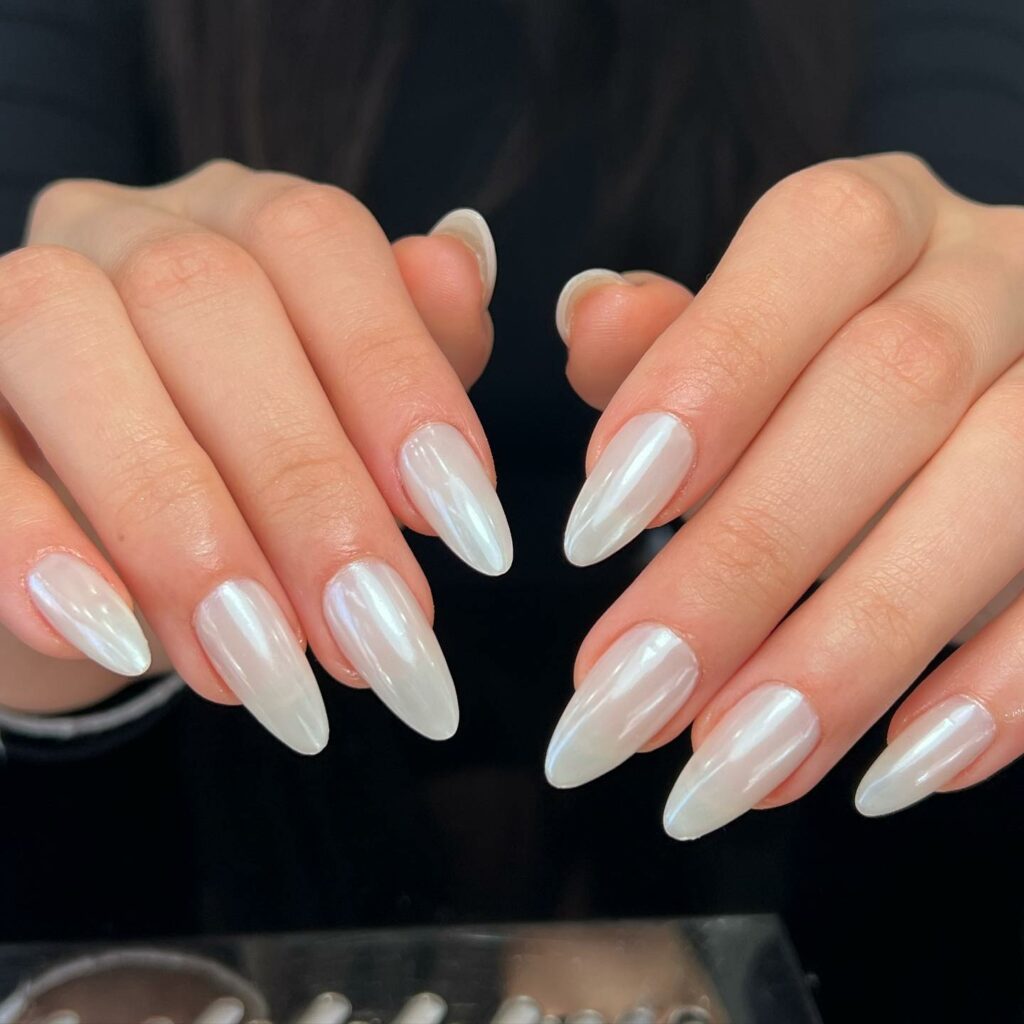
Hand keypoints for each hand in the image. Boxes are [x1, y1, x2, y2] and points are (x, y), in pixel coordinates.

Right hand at [0, 160, 510, 748]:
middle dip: (307, 491)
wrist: (100, 507)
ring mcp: (10, 297)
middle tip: (381, 639)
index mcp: (243, 217)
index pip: (320, 244)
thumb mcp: (352, 403)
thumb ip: (415, 344)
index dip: (399, 384)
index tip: (473, 537)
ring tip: (267, 671)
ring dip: (181, 528)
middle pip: (206, 306)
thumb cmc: (251, 449)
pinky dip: (33, 546)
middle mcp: (123, 227)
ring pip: (69, 345)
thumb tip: (464, 264)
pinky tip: (115, 641)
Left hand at [545, 153, 1023, 834]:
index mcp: (884, 222)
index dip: (707, 375)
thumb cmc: (820, 377)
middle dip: (747, 561)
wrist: (987, 394)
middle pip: (893, 387)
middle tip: (627, 696)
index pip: (815, 241)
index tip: (594, 529)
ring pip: (1005, 487)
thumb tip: (590, 313)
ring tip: (735, 763)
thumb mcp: (740, 343)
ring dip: (856, 646)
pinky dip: (1003, 685)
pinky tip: (897, 769)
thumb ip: (666, 342)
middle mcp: (1002, 274)